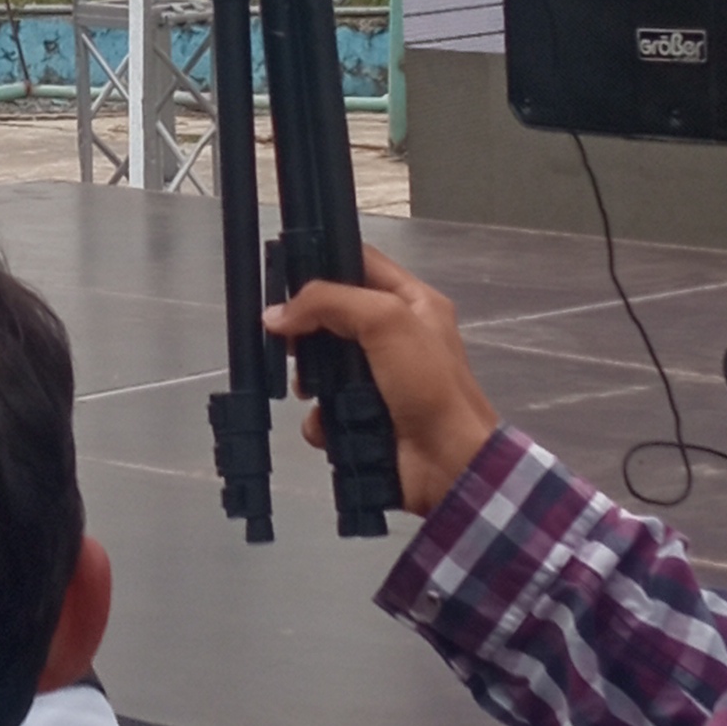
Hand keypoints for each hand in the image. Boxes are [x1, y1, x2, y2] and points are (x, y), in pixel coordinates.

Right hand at [264, 243, 499, 519]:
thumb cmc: (427, 383)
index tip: (282, 275)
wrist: (451, 464)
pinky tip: (327, 424)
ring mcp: (380, 379)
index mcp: (412, 301)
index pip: (359, 262)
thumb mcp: (385, 321)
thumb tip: (275, 316)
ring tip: (309, 389)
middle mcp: (396, 335)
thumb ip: (329, 303)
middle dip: (306, 328)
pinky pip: (326, 409)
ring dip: (309, 379)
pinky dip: (321, 419)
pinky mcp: (365, 416)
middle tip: (286, 339)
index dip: (322, 261)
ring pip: (323, 365)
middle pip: (333, 315)